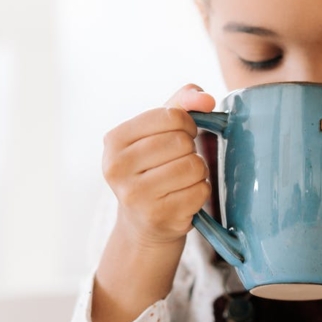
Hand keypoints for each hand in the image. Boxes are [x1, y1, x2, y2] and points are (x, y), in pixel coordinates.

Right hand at [102, 84, 215, 248]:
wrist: (142, 222)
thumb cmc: (154, 166)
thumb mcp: (158, 130)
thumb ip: (182, 103)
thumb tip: (207, 99)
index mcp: (114, 140)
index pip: (170, 115)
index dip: (187, 123)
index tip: (183, 134)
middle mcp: (118, 168)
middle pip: (182, 142)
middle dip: (190, 149)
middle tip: (178, 161)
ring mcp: (136, 195)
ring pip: (194, 165)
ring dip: (198, 171)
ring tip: (181, 179)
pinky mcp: (159, 216)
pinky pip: (201, 190)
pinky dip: (200, 191)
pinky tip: (183, 196)